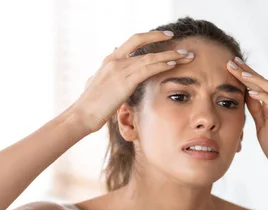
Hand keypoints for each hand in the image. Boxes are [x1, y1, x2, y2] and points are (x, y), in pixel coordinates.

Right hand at [72, 31, 194, 133]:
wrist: (82, 115)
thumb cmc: (91, 104)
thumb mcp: (98, 84)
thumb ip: (108, 74)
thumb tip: (112, 69)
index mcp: (109, 60)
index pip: (132, 41)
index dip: (149, 37)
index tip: (164, 36)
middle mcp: (114, 60)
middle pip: (140, 41)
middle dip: (160, 38)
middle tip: (176, 39)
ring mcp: (119, 70)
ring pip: (149, 57)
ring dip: (170, 55)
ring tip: (186, 55)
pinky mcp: (124, 82)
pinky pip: (147, 70)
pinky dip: (162, 65)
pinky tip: (173, 64)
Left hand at [226, 58, 267, 177]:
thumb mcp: (262, 127)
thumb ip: (256, 112)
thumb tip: (246, 98)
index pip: (256, 87)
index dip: (245, 76)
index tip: (231, 66)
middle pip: (263, 83)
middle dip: (248, 71)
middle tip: (232, 61)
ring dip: (256, 80)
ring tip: (242, 73)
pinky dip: (263, 97)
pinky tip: (251, 92)